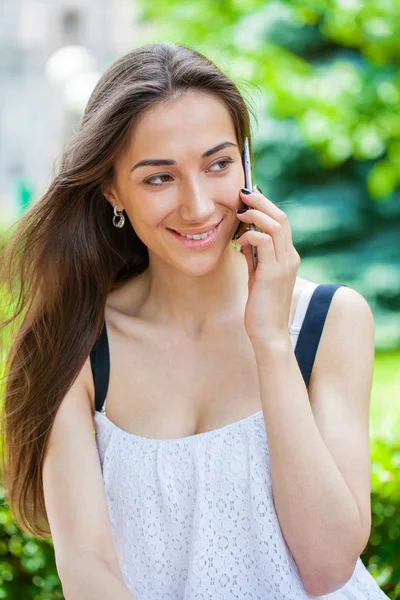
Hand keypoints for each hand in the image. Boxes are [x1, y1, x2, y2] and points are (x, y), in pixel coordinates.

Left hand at [235, 185, 300, 345]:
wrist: (269, 334)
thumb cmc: (262, 307)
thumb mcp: (258, 275)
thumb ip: (255, 256)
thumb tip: (245, 236)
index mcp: (288, 257)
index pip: (281, 223)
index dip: (266, 206)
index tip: (249, 197)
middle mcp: (290, 258)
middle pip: (281, 218)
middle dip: (261, 202)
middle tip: (243, 192)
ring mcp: (284, 265)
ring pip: (275, 226)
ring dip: (256, 214)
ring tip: (240, 211)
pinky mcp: (273, 274)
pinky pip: (265, 243)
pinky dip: (252, 234)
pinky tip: (240, 239)